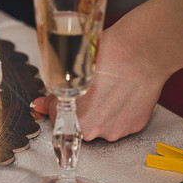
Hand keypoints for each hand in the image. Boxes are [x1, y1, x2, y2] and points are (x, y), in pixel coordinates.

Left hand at [31, 21, 167, 140]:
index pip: (57, 116)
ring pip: (101, 124)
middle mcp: (94, 129)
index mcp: (73, 116)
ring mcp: (116, 130)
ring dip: (102, 112)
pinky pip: (120, 122)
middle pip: (79, 123)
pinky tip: (122, 93)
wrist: (143, 52)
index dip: (61, 102)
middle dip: (82, 109)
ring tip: (109, 88)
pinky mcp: (134, 126)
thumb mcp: (73, 69)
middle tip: (92, 88)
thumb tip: (39, 105)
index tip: (70, 93)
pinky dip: (120, 112)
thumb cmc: (109, 55)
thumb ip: (56, 94)